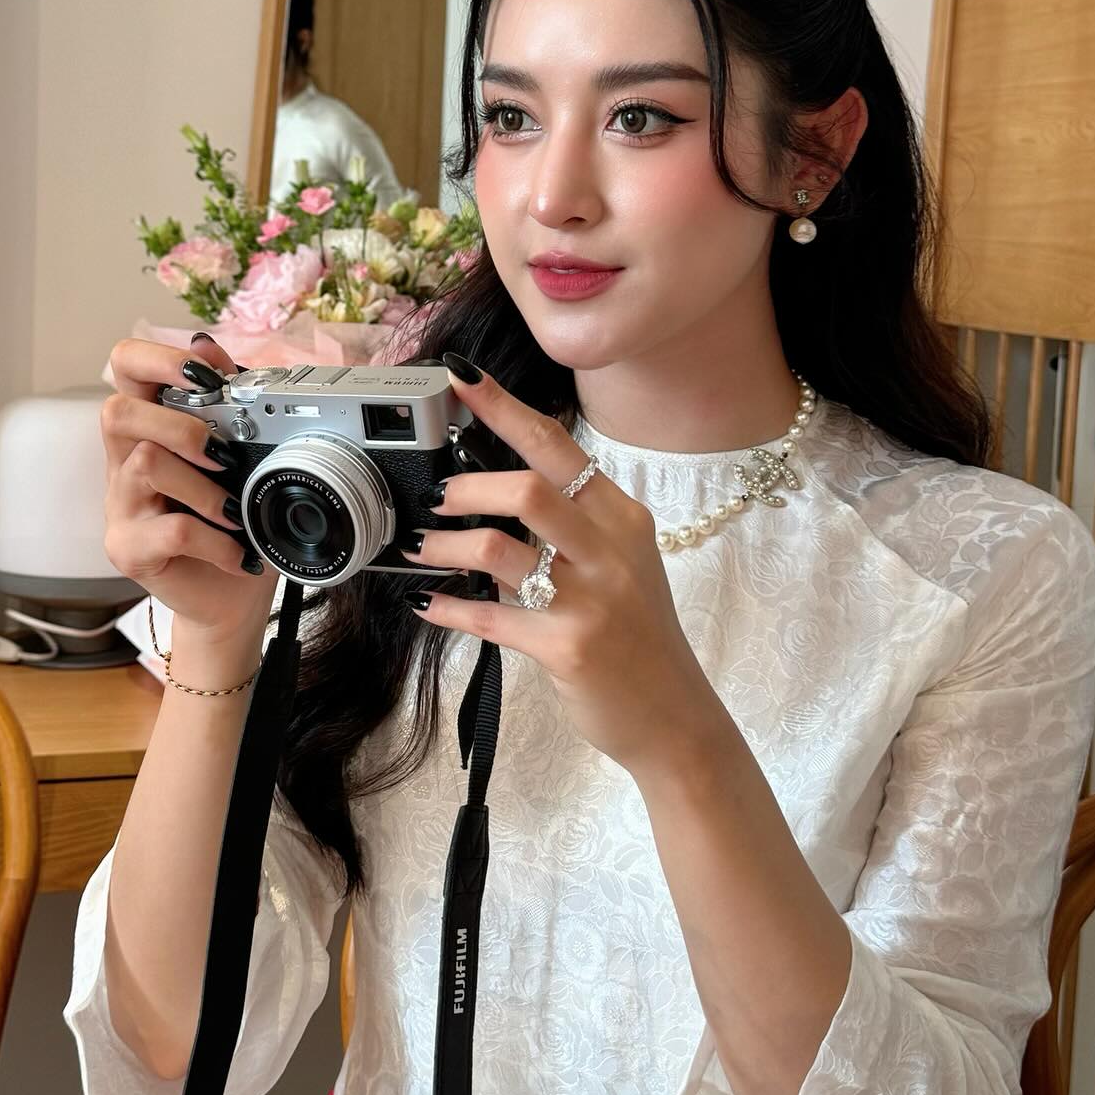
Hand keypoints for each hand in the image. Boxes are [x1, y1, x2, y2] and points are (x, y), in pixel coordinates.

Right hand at [101, 336, 275, 648]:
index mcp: (149, 427)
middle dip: (179, 424)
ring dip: (204, 488)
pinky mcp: (128, 550)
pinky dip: (216, 539)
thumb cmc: (233, 521)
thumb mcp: (240, 457)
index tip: (205, 374)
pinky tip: (236, 552)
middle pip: (116, 411)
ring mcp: (121, 506)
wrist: (230, 597)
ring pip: (144, 463)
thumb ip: (225, 404)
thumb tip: (208, 346)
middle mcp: (124, 462)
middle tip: (221, 455)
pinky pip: (171, 529)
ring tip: (235, 512)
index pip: (125, 366)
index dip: (157, 357)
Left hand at [403, 357, 706, 774]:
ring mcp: (593, 599)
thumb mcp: (620, 565)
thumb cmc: (637, 637)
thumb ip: (572, 525)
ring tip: (419, 548)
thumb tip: (497, 488)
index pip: (557, 446)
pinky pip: (492, 617)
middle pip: (529, 488)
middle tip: (434, 497)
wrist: (674, 716)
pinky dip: (451, 607)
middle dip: (467, 488)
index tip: (459, 379)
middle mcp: (612, 549)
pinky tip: (428, 603)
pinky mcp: (569, 646)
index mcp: (621, 517)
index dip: (504, 408)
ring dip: (445, 545)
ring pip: (500, 549)